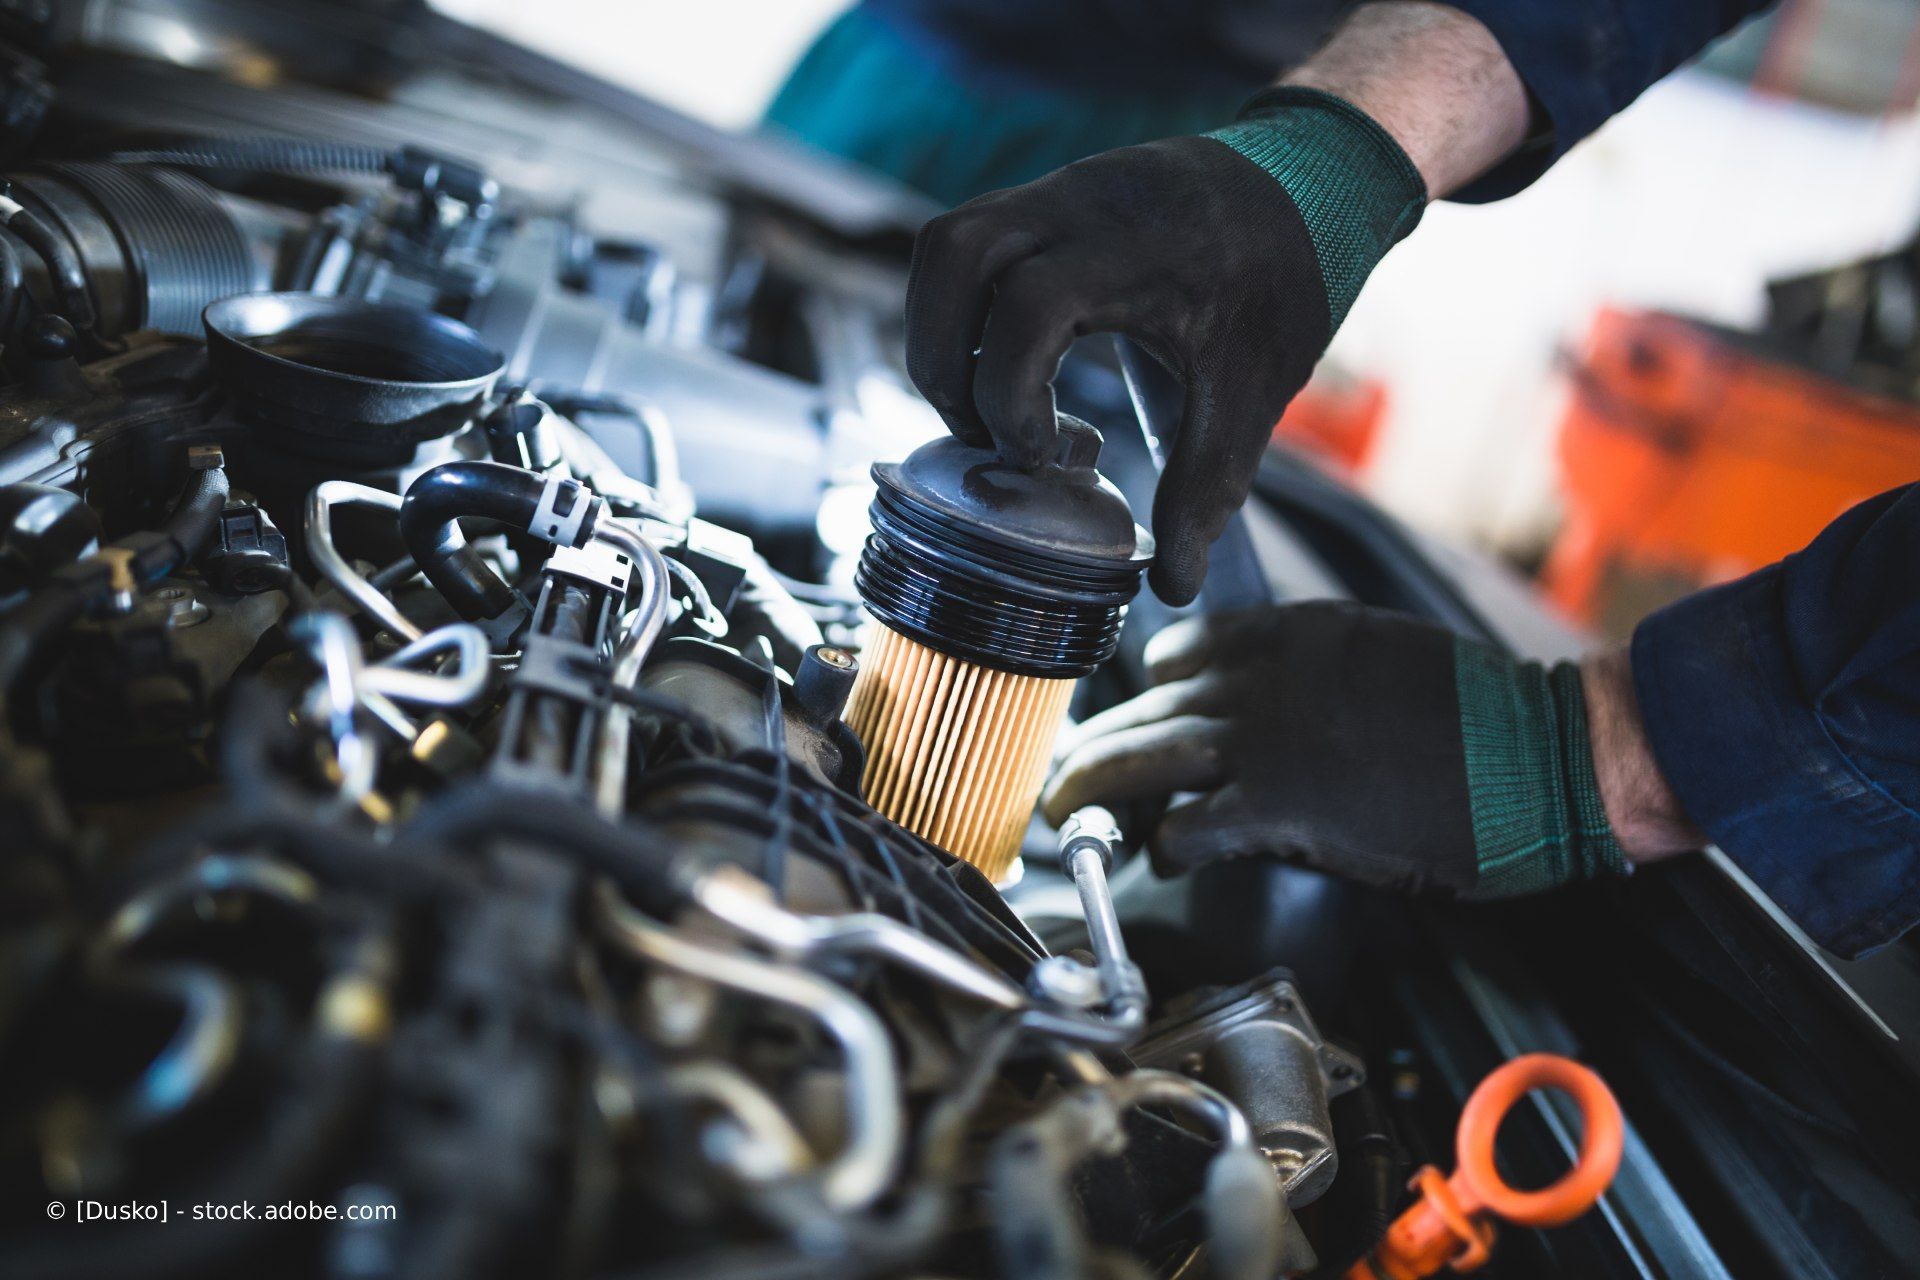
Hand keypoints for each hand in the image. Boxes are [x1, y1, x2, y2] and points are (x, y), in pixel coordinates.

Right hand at [902, 91, 1425, 605]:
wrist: (1312, 181)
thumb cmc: (1284, 285)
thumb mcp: (1253, 394)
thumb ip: (1206, 489)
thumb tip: (1170, 585)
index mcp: (1136, 253)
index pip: (1027, 307)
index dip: (1010, 392)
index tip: (1043, 455)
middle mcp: (1082, 204)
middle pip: (955, 256)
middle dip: (943, 360)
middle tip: (982, 432)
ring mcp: (1058, 189)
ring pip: (946, 244)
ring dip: (937, 330)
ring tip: (978, 399)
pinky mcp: (1047, 195)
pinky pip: (967, 240)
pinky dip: (960, 306)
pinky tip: (1003, 360)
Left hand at [1042, 602, 1641, 896]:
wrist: (1545, 754)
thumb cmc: (1483, 716)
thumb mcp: (1384, 656)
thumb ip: (1314, 673)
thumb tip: (1271, 708)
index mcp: (1289, 634)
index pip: (1179, 653)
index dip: (1146, 693)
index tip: (1130, 719)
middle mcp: (1260, 677)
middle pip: (1145, 709)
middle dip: (1095, 746)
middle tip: (1064, 777)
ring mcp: (1264, 740)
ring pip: (1141, 758)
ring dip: (1092, 788)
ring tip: (1065, 815)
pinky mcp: (1280, 806)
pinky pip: (1188, 826)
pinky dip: (1163, 844)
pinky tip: (1159, 856)